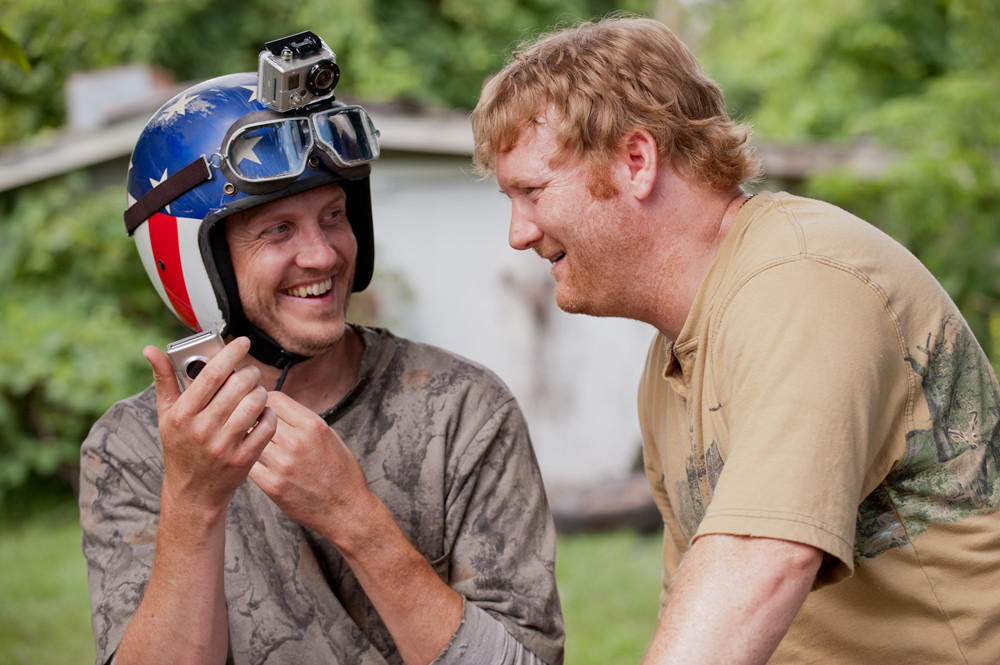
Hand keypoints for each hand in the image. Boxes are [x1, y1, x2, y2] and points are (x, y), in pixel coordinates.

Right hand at [145, 337, 276, 513]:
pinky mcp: (243, 460)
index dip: (231, 353)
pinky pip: (267, 426)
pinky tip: (263, 413)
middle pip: (238, 386)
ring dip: (261, 392)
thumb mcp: (166, 415)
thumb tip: (149, 349)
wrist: (193, 492)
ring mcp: (224, 446)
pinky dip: (270, 414)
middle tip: (251, 373)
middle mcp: (202, 429)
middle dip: (250, 373)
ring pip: (255, 404)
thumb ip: (163, 380)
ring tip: (257, 392)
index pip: (212, 374)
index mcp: (182, 414)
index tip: (243, 342)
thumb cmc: (180, 446)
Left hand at [249, 390, 373, 541]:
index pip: (274, 398)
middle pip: (258, 416)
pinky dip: (251, 464)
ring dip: (251, 442)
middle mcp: (297, 441)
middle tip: (256, 429)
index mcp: (313, 425)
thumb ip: (303, 421)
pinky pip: (249, 465)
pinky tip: (260, 467)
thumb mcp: (330, 436)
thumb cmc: (341, 472)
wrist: (346, 510)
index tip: (265, 411)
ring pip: (250, 440)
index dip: (267, 403)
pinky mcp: (273, 486)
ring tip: (257, 448)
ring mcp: (283, 464)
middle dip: (256, 421)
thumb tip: (278, 408)